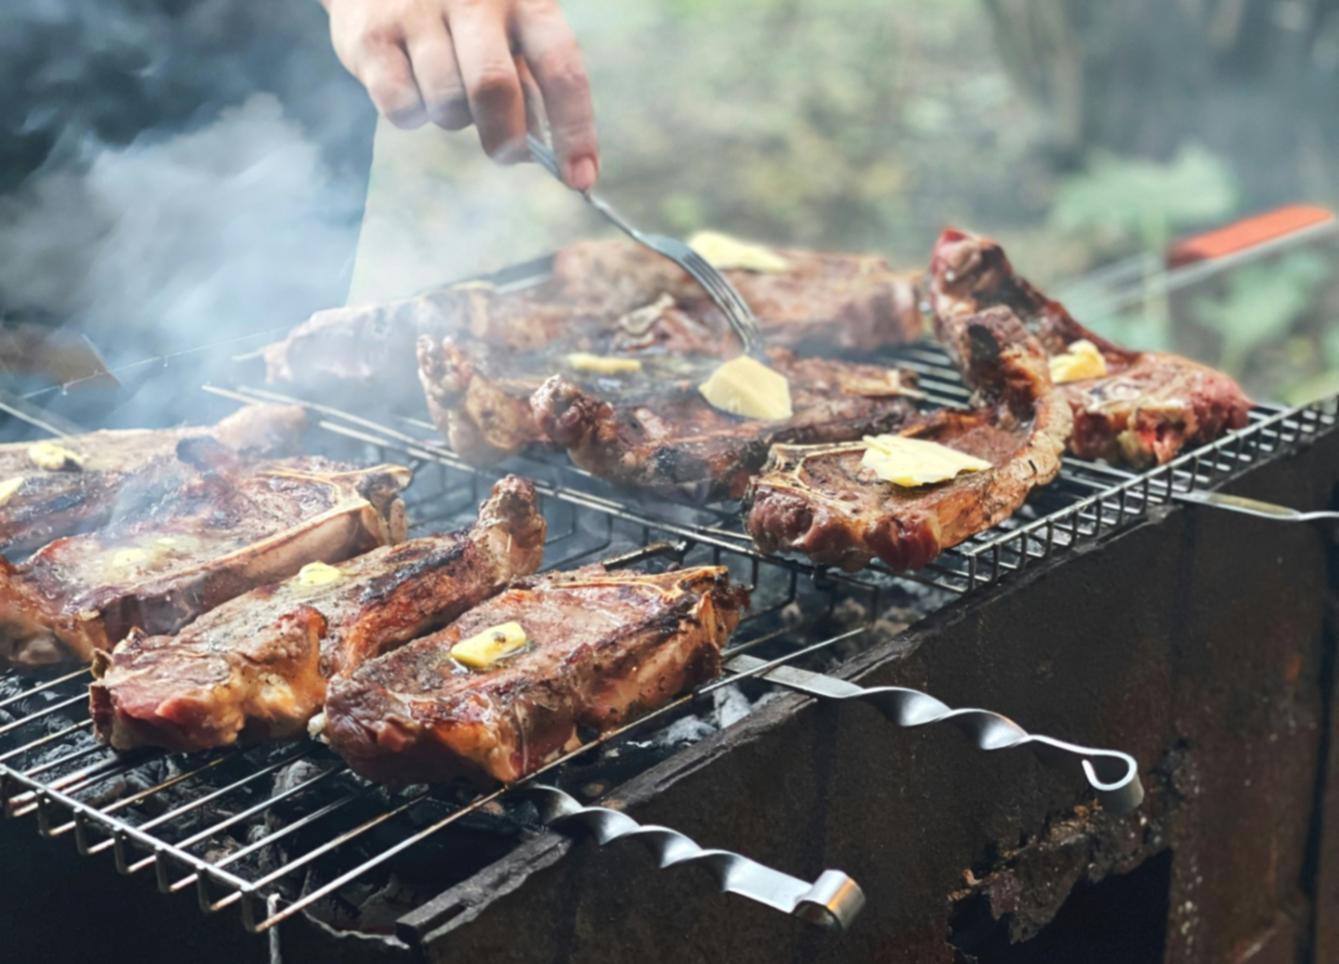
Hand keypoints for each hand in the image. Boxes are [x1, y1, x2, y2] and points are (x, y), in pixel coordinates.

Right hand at [321, 0, 597, 188]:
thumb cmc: (460, 16)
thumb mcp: (506, 35)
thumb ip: (529, 87)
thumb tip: (544, 153)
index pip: (562, 69)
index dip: (575, 129)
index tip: (581, 178)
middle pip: (494, 88)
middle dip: (504, 139)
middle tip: (505, 151)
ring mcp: (418, 11)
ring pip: (446, 103)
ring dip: (452, 118)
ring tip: (446, 91)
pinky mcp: (371, 35)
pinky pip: (400, 106)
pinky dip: (411, 114)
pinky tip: (409, 84)